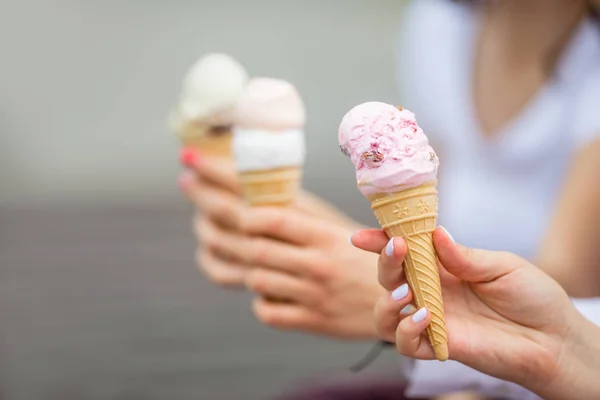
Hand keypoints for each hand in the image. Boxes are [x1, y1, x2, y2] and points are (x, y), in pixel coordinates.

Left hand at [179, 150, 383, 338]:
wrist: (401, 301)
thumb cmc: (360, 255)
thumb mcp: (335, 226)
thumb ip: (298, 213)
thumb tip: (250, 190)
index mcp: (324, 234)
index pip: (270, 215)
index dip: (231, 195)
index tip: (200, 172)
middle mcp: (317, 263)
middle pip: (252, 244)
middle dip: (210, 216)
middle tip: (187, 188)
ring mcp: (313, 294)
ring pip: (254, 278)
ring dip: (236, 264)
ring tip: (221, 244)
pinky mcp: (313, 322)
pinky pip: (268, 312)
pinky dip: (259, 299)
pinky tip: (262, 287)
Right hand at [351, 227, 597, 398]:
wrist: (554, 338)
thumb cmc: (532, 297)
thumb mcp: (501, 265)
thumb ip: (464, 255)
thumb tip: (435, 233)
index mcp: (443, 267)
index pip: (405, 252)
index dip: (381, 242)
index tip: (363, 236)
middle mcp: (432, 292)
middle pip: (388, 278)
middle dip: (385, 262)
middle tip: (397, 251)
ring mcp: (433, 319)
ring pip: (385, 313)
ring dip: (387, 301)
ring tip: (406, 293)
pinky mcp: (438, 345)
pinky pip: (405, 343)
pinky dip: (406, 330)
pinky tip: (426, 317)